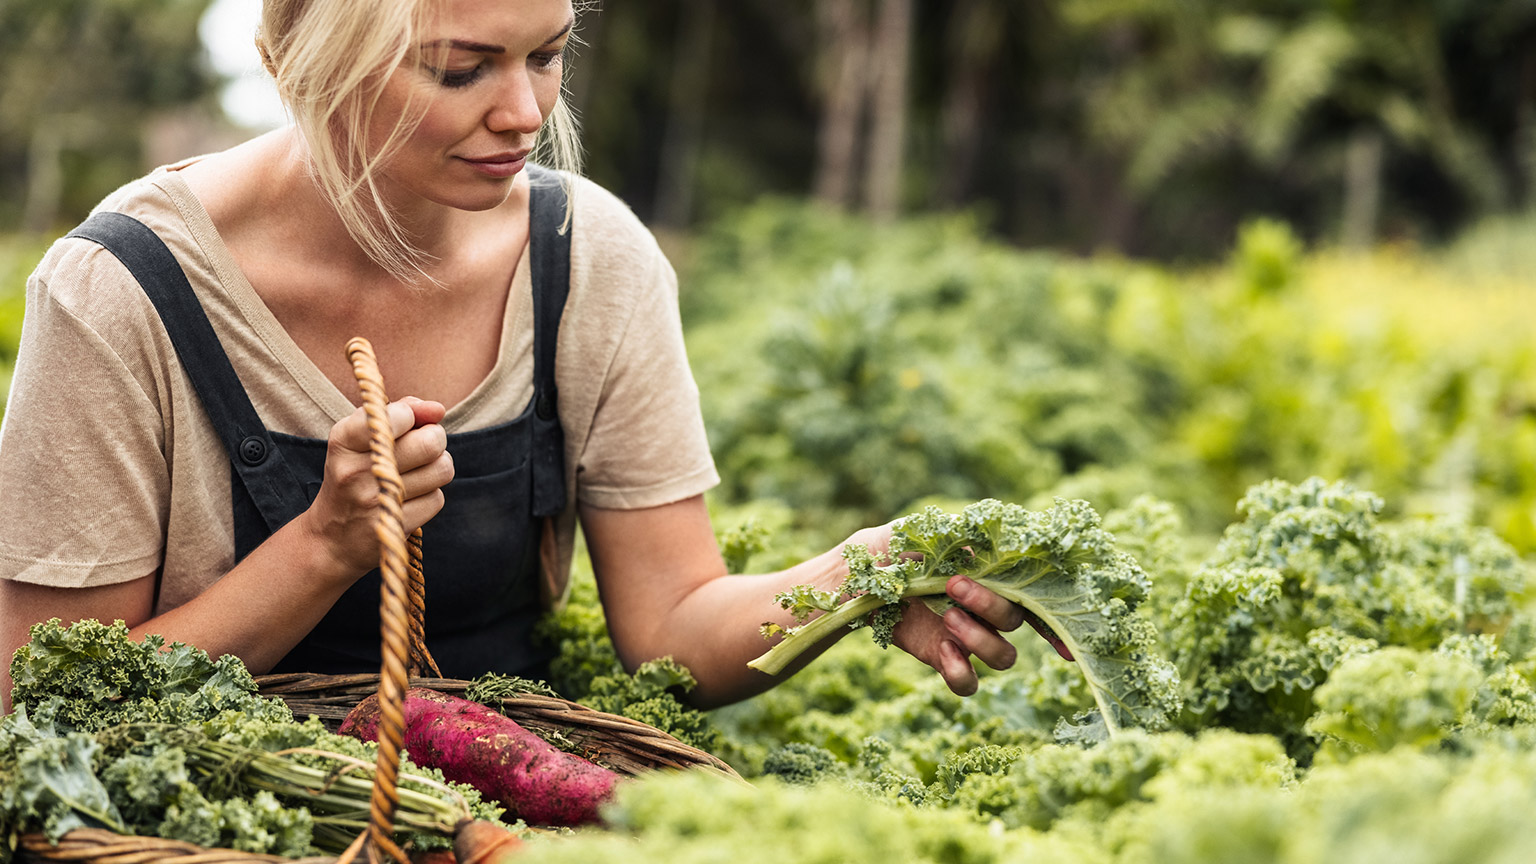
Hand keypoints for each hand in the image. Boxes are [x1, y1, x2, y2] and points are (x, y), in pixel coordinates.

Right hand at [299, 397, 453, 577]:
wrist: (331, 539)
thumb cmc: (352, 476)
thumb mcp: (358, 439)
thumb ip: (397, 412)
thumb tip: (437, 409)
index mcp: (344, 440)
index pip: (400, 415)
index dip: (415, 416)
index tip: (409, 424)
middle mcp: (356, 470)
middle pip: (430, 443)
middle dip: (436, 440)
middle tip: (424, 446)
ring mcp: (375, 501)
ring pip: (441, 469)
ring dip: (437, 468)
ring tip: (418, 472)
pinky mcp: (394, 525)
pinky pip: (437, 499)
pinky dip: (430, 496)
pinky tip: (411, 498)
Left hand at [848, 525, 1072, 696]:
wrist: (854, 576)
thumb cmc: (894, 546)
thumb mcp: (926, 530)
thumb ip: (962, 534)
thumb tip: (994, 533)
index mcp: (990, 576)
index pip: (1035, 597)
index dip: (1056, 617)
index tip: (1068, 636)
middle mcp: (986, 610)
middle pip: (1016, 620)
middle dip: (989, 604)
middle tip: (952, 585)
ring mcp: (966, 637)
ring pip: (1003, 655)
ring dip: (981, 639)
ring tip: (947, 618)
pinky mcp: (942, 658)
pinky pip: (967, 682)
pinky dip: (962, 673)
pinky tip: (942, 651)